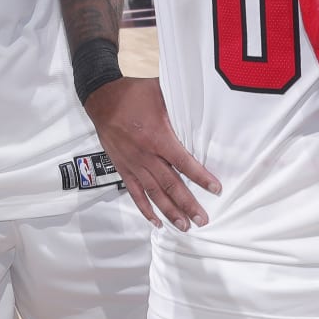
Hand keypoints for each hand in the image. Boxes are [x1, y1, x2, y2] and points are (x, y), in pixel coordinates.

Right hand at [84, 76, 218, 230]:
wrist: (101, 99)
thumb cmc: (133, 94)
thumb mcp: (160, 92)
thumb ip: (181, 104)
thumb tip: (204, 104)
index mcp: (157, 137)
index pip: (183, 162)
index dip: (200, 177)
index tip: (216, 189)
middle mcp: (145, 155)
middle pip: (170, 184)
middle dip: (187, 204)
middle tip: (203, 220)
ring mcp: (132, 164)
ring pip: (153, 193)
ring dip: (170, 211)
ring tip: (184, 226)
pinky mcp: (123, 168)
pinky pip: (135, 192)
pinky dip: (145, 209)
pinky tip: (156, 222)